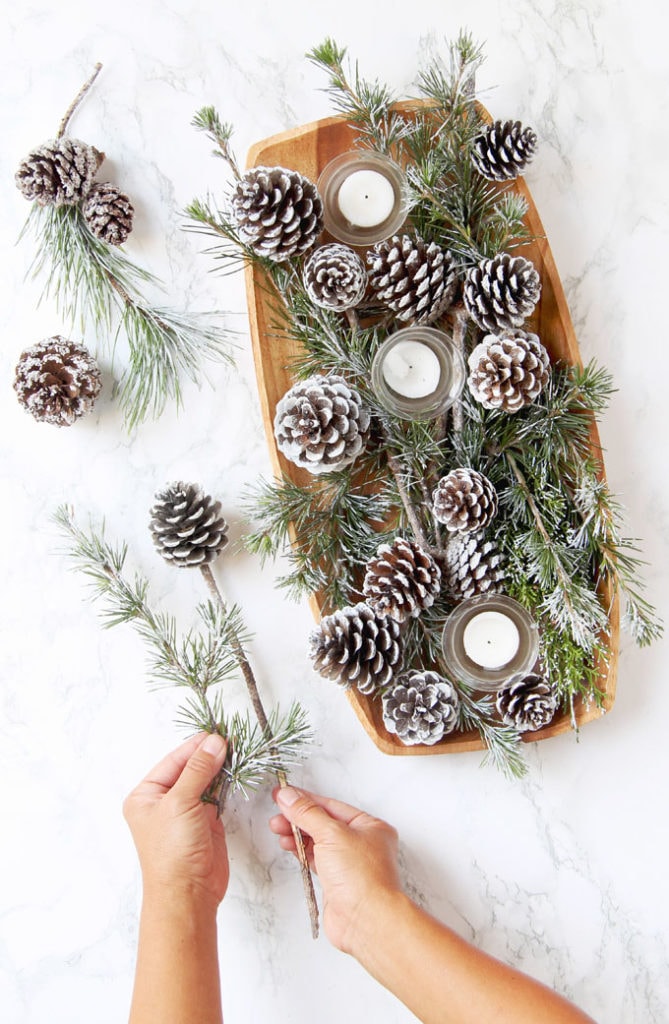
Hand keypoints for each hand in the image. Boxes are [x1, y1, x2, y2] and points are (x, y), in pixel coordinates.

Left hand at [123, 733, 228, 908]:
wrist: (188, 893)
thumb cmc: (172, 852)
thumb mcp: (180, 803)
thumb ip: (198, 770)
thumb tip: (214, 742)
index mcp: (146, 795)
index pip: (173, 761)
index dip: (195, 746)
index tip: (217, 733)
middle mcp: (164, 802)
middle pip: (190, 768)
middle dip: (209, 754)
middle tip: (232, 739)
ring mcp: (186, 811)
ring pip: (205, 780)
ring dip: (220, 767)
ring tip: (237, 750)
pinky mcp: (206, 821)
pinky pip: (217, 795)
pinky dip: (227, 783)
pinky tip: (236, 770)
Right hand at [269, 786, 401, 953]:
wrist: (365, 920)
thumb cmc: (362, 878)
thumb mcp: (331, 834)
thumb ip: (307, 813)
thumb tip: (289, 796)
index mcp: (370, 826)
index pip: (331, 806)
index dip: (305, 799)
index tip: (284, 794)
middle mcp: (362, 843)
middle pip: (323, 823)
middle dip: (298, 818)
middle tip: (277, 816)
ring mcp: (349, 863)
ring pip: (318, 841)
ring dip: (297, 835)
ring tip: (278, 830)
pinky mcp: (337, 882)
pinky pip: (316, 859)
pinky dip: (301, 852)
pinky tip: (289, 846)